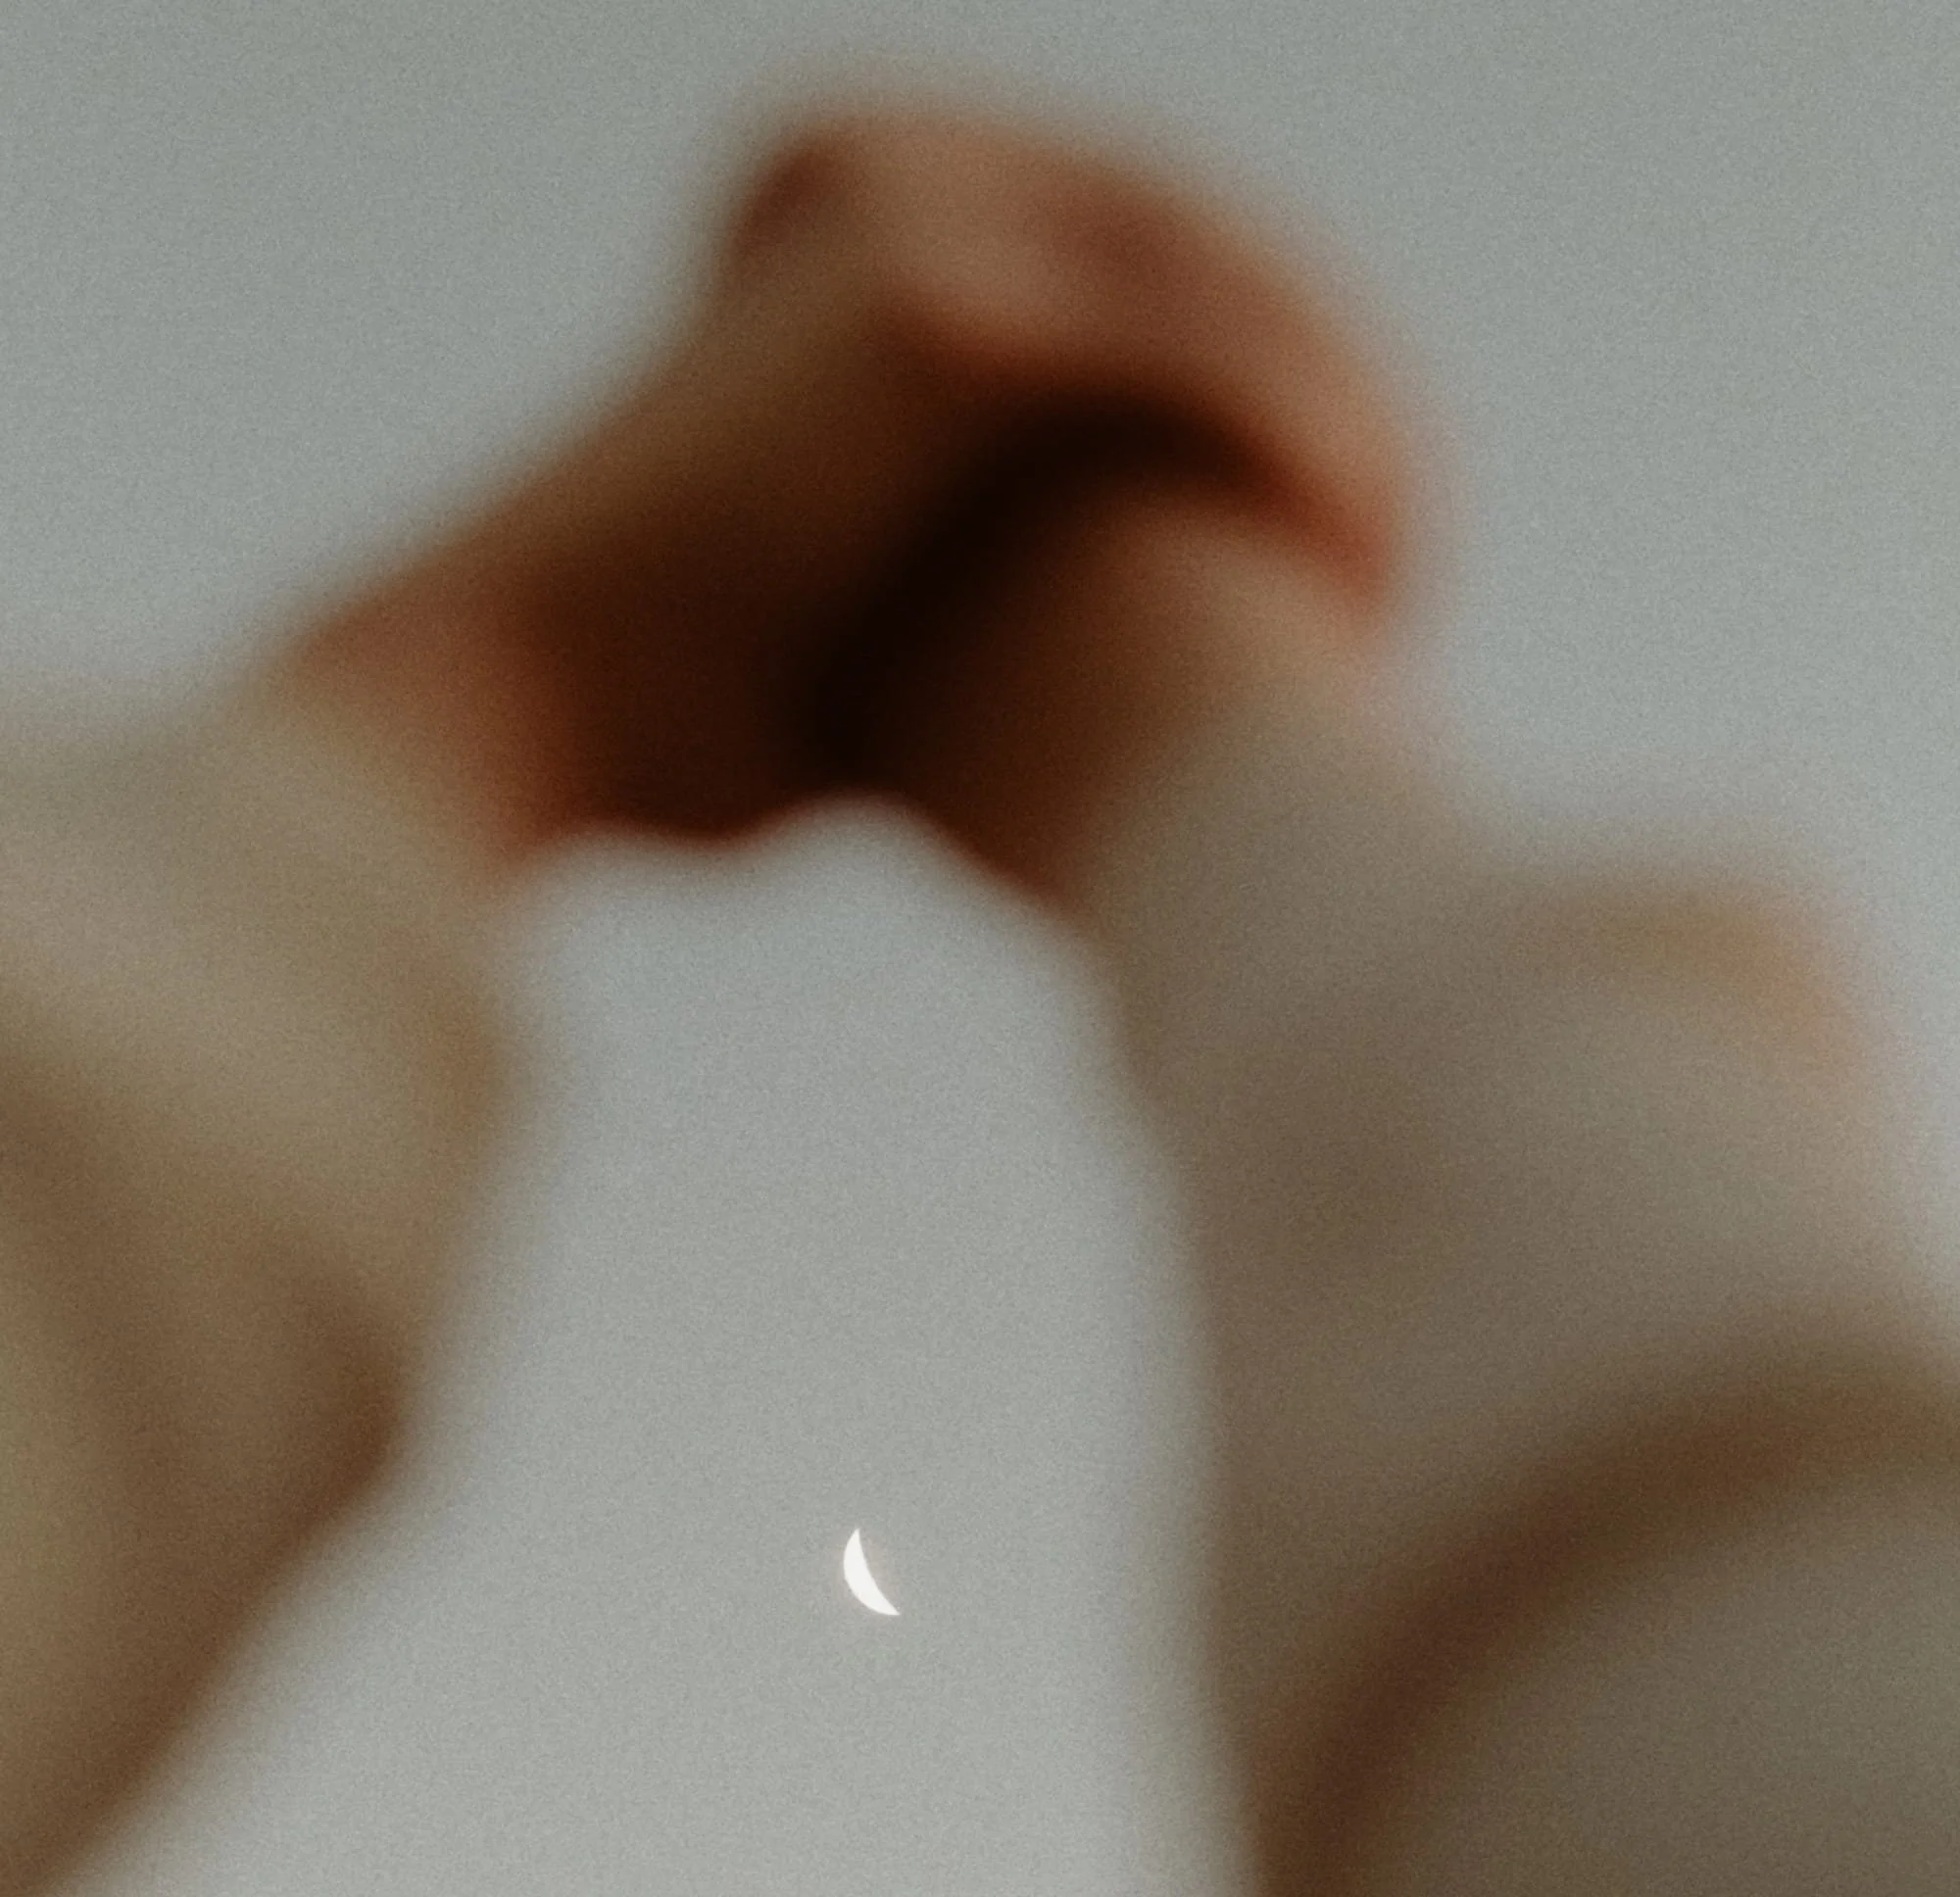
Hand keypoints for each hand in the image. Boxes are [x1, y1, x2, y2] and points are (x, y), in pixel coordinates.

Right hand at [265, 85, 1427, 886]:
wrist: (510, 707)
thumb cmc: (662, 716)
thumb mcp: (854, 625)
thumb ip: (969, 585)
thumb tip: (1073, 687)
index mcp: (870, 227)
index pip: (1142, 276)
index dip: (1269, 400)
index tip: (1346, 553)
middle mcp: (895, 175)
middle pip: (1208, 260)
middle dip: (1338, 398)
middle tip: (1416, 551)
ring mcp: (912, 216)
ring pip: (1216, 291)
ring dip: (1346, 423)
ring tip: (1411, 567)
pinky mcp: (929, 305)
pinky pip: (1177, 346)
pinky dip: (1292, 438)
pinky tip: (1362, 539)